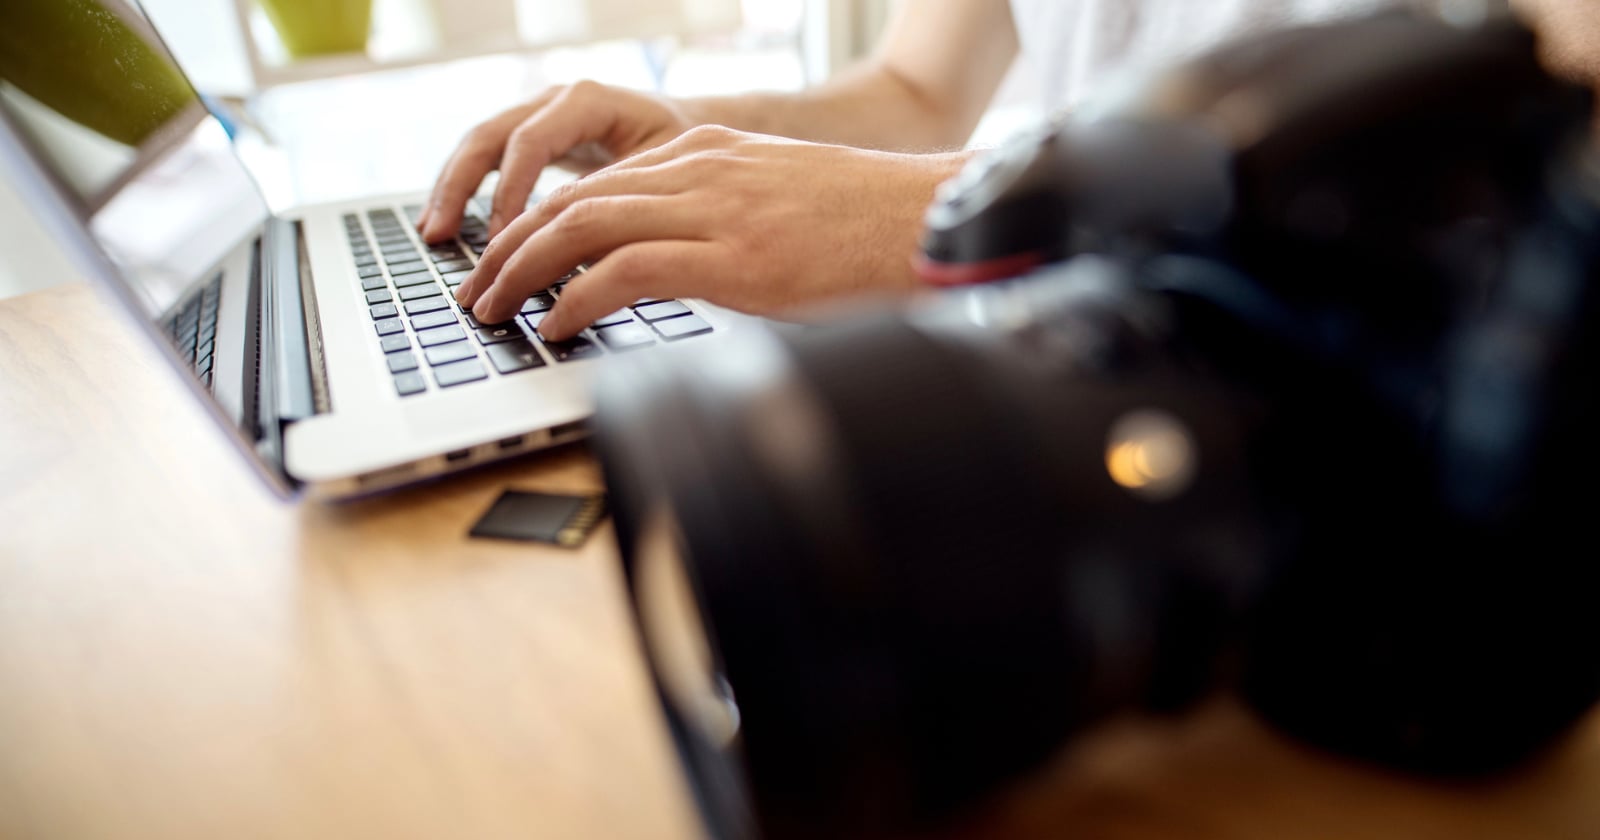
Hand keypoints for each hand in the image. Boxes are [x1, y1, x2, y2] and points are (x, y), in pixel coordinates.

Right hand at [416, 80, 700, 242]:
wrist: (696, 130)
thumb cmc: (687, 152)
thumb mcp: (662, 174)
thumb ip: (621, 203)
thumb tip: (586, 258)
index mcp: (588, 101)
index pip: (531, 141)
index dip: (510, 191)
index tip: (501, 240)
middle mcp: (556, 101)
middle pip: (490, 136)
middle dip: (460, 188)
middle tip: (439, 236)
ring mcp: (541, 116)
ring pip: (480, 146)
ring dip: (453, 190)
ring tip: (433, 235)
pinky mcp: (536, 138)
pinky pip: (490, 160)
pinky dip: (467, 191)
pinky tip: (449, 226)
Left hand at [452, 125, 970, 338]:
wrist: (938, 220)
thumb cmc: (872, 227)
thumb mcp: (783, 205)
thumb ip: (726, 220)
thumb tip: (686, 267)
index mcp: (710, 152)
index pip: (595, 182)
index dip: (536, 223)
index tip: (505, 259)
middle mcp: (700, 169)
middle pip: (572, 200)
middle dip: (508, 246)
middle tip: (475, 289)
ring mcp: (715, 209)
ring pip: (582, 227)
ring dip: (523, 272)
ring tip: (493, 310)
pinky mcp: (734, 257)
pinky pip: (624, 270)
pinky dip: (575, 298)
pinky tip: (554, 325)